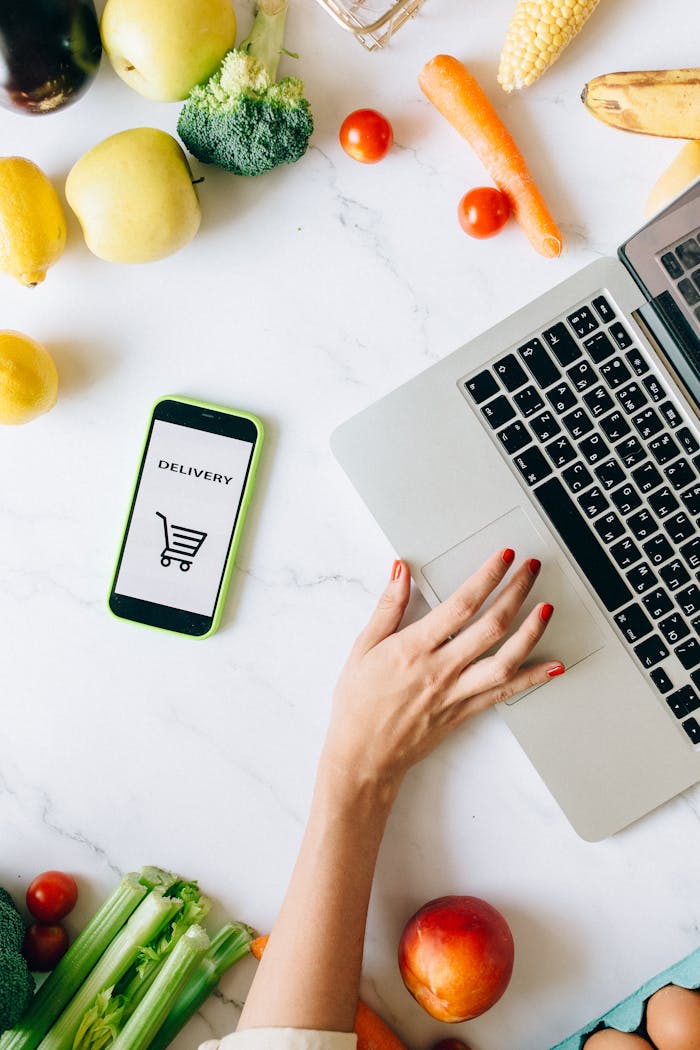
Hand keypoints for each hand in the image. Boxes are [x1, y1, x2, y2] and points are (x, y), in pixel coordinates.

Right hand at [322, 548, 563, 791]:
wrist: (363, 755)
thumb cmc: (359, 703)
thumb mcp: (364, 647)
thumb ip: (388, 607)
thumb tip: (400, 572)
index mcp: (414, 648)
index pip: (460, 605)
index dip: (486, 578)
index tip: (502, 558)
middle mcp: (440, 669)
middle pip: (491, 626)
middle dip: (516, 592)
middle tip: (531, 569)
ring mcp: (456, 692)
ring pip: (505, 659)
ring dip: (531, 632)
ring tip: (547, 609)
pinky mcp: (465, 711)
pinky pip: (505, 693)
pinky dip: (532, 678)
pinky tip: (552, 666)